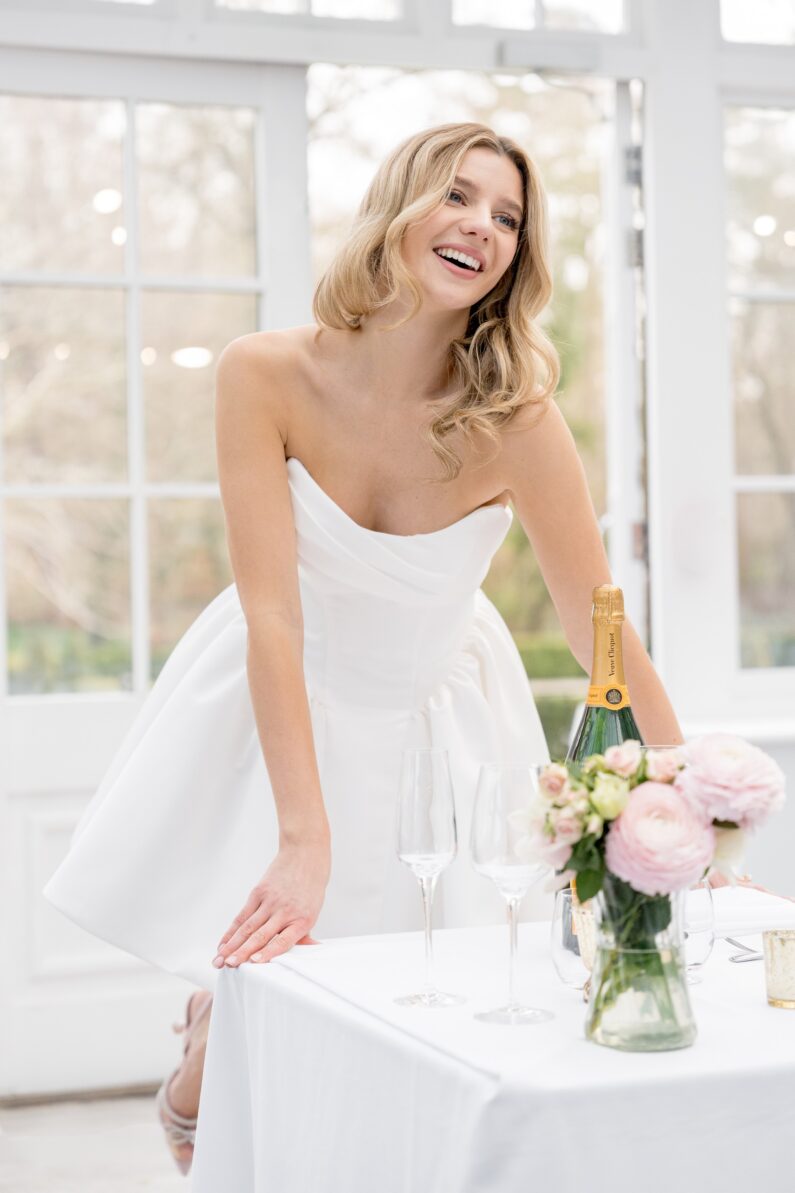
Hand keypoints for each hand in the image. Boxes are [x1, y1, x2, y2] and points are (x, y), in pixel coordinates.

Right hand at [213, 840, 330, 967]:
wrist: (305, 854)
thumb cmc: (311, 886)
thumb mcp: (313, 911)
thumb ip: (302, 934)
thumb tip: (305, 952)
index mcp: (302, 920)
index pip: (283, 939)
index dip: (268, 952)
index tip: (254, 961)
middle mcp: (285, 911)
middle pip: (260, 934)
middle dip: (243, 952)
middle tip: (229, 965)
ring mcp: (270, 901)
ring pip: (248, 927)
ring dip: (232, 945)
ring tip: (221, 959)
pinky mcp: (259, 892)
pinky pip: (243, 915)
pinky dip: (232, 931)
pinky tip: (223, 943)